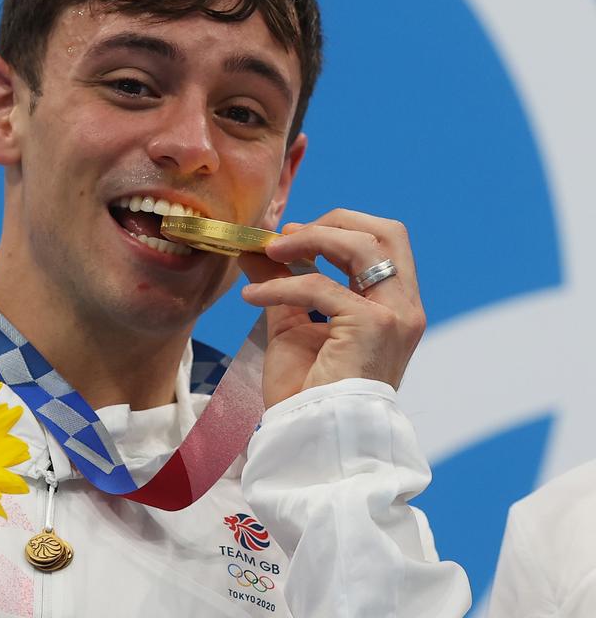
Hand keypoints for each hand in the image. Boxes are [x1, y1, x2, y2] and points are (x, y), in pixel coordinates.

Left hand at [239, 209, 425, 409]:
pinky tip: (252, 297)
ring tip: (266, 253)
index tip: (292, 237)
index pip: (383, 242)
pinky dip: (280, 285)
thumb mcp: (292, 324)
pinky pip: (319, 285)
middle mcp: (405, 308)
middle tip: (286, 237)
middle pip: (384, 232)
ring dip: (306, 241)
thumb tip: (256, 248)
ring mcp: (394, 316)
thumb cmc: (308, 391)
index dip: (338, 228)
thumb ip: (282, 283)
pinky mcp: (372, 326)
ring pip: (359, 246)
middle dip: (332, 222)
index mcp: (394, 306)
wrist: (312, 434)